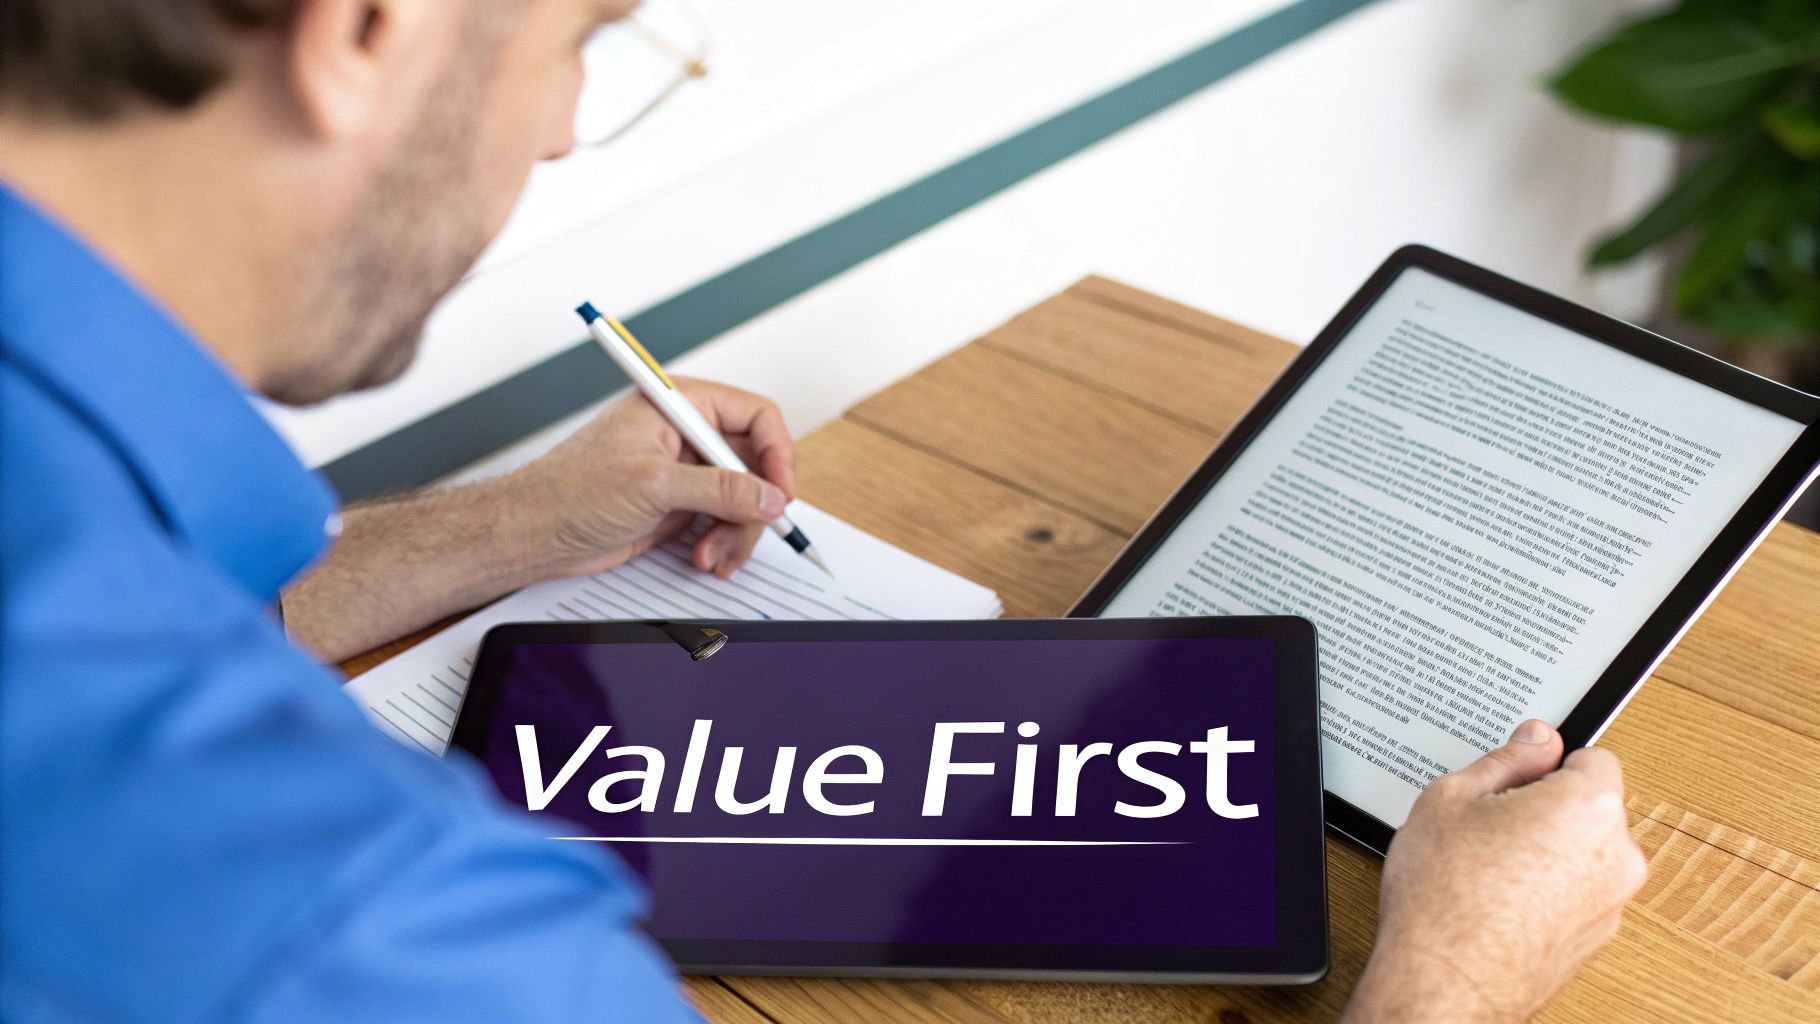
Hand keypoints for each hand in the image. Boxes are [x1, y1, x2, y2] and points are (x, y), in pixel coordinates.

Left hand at [510, 377, 796, 579]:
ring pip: (744, 498)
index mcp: (677, 404)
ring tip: (711, 556)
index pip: (754, 415)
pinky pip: (724, 521)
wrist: (535, 533)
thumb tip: (769, 496)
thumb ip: (719, 489)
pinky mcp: (680, 504)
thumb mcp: (653, 485)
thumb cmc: (569, 491)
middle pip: (755, 463)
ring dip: (737, 532)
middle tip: (745, 532)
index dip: (776, 453)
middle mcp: (686, 434)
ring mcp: (685, 471)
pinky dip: (724, 543)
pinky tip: (705, 558)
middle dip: (753, 505)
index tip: (780, 491)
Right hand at [1342, 721, 1646, 1023]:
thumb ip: (1505, 760)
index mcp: (1589, 807)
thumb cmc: (1444, 897)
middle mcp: (1617, 855)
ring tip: (1486, 863)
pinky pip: (1577, 891)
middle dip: (1547, 806)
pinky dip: (1548, 888)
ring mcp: (1611, 902)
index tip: (1515, 772)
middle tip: (1488, 819)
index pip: (1592, 756)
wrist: (1444, 981)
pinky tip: (1498, 896)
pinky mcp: (1596, 937)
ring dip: (1548, 849)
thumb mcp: (1451, 798)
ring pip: (1584, 851)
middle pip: (1591, 805)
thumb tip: (1535, 740)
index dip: (1546, 760)